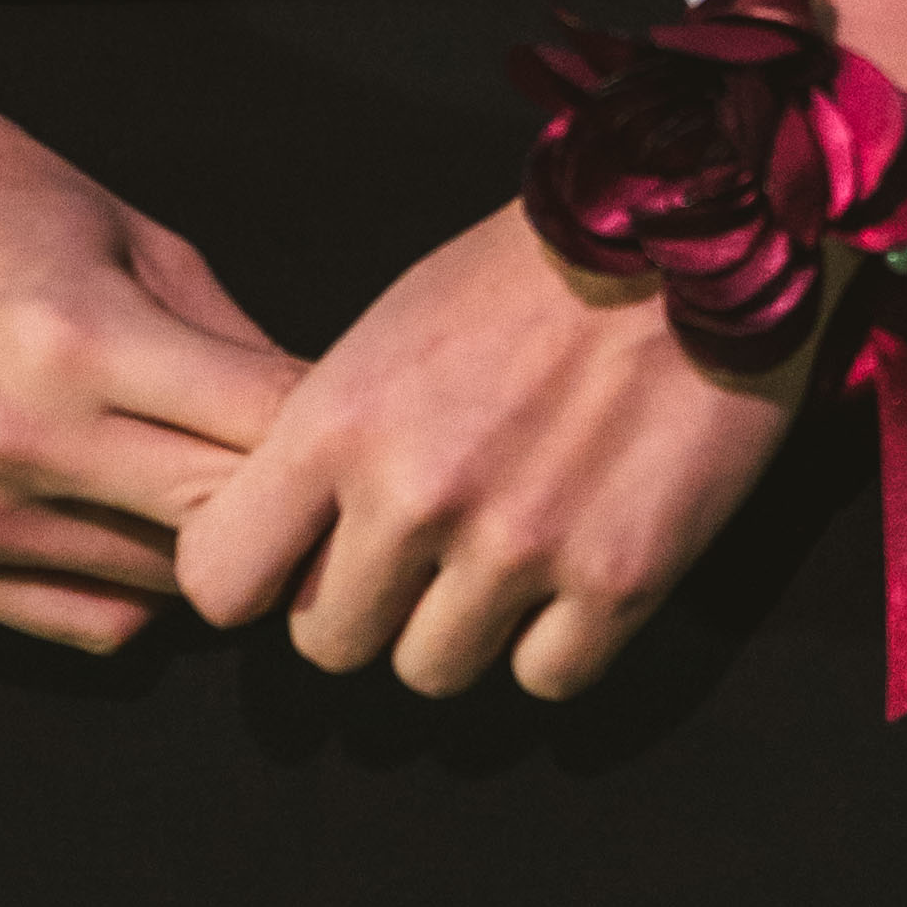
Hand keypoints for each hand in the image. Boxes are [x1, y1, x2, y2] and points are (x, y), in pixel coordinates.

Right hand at [0, 24, 302, 655]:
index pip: (265, 439)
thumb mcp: (142, 238)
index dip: (335, 441)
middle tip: (313, 477)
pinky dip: (135, 583)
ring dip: (202, 544)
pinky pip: (96, 620)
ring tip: (195, 469)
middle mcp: (20, 444)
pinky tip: (127, 508)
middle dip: (283, 506)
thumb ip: (239, 347)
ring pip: (167, 588)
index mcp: (81, 343)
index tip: (369, 434)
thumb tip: (336, 433)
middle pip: (223, 526)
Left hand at [175, 199, 810, 703]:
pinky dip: (556, 640)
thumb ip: (330, 444)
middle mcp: (417, 495)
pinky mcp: (619, 580)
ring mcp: (520, 547)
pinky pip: (545, 678)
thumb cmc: (526, 272)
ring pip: (432, 674)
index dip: (262, 580)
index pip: (221, 581)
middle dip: (368, 609)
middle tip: (420, 553)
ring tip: (505, 549)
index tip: (303, 559)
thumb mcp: (387, 331)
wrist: (686, 228)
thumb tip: (292, 546)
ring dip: (462, 628)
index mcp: (339, 422)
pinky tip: (575, 565)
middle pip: (330, 645)